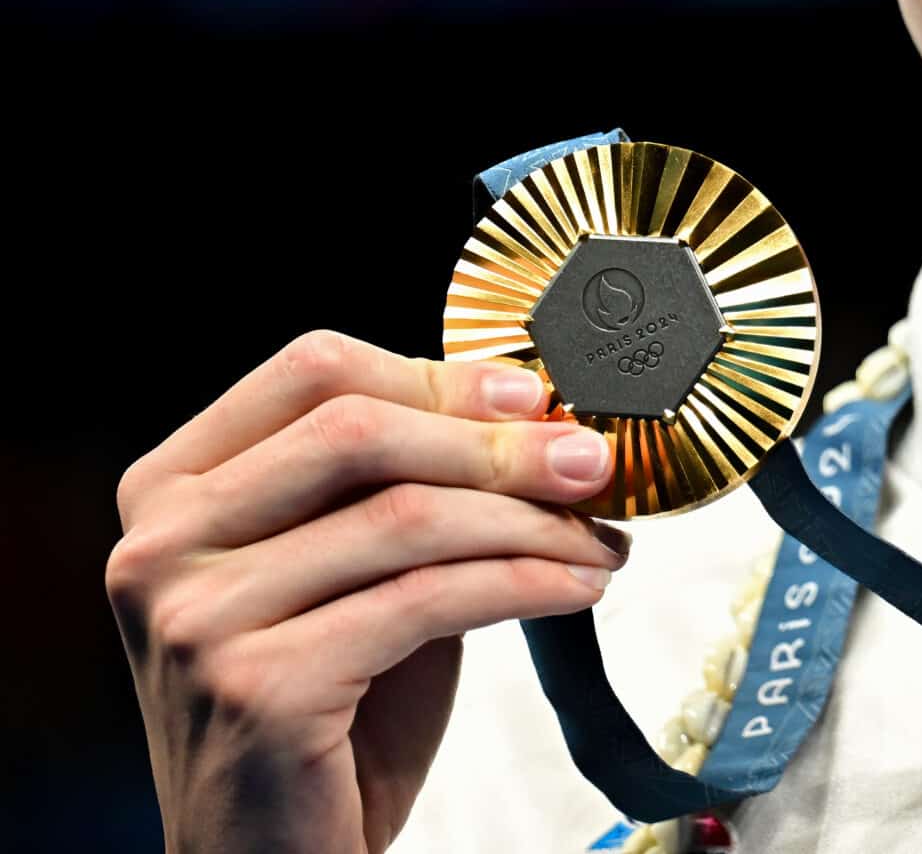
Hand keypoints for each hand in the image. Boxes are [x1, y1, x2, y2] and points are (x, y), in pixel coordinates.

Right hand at [107, 330, 631, 852]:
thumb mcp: (353, 569)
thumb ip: (404, 487)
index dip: (437, 375)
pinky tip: (575, 588)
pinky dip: (525, 582)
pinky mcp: (259, 686)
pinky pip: (428, 600)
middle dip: (497, 442)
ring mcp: (200, 616)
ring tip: (600, 539)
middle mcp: (163, 542)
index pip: (313, 372)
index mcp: (174, 487)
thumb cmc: (326, 706)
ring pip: (406, 517)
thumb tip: (536, 414)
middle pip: (358, 429)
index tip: (531, 394)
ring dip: (532, 521)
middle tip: (592, 462)